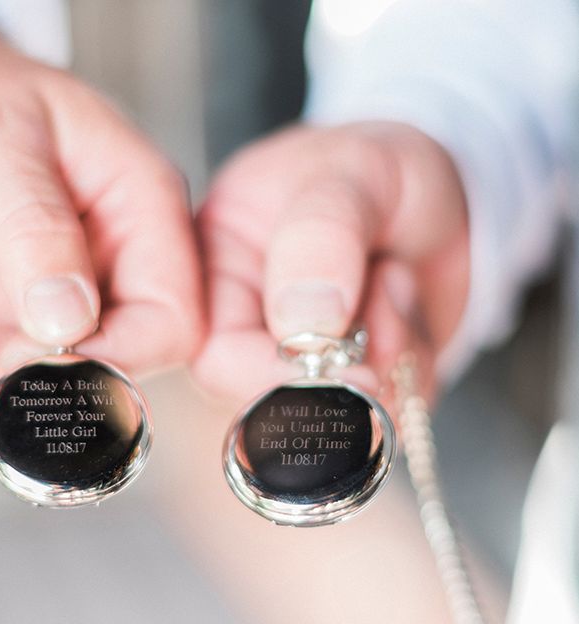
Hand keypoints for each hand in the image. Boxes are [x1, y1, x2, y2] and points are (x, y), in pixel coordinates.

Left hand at [0, 8, 202, 419]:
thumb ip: (35, 228)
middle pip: (117, 364)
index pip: (173, 316)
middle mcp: (120, 260)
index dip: (113, 354)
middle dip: (30, 380)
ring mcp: (72, 293)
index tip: (29, 347)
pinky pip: (2, 374)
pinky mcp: (21, 313)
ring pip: (52, 384)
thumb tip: (70, 319)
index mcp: (144, 208)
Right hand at [193, 122, 469, 409]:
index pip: (216, 355)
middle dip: (345, 364)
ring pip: (341, 415)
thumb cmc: (380, 171)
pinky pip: (388, 409)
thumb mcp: (355, 172)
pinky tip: (408, 306)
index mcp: (219, 269)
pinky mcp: (354, 383)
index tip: (338, 351)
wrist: (444, 191)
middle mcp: (252, 325)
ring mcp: (305, 362)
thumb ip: (320, 236)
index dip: (271, 373)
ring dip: (391, 352)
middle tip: (388, 294)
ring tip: (396, 279)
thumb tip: (299, 324)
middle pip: (274, 402)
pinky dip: (416, 364)